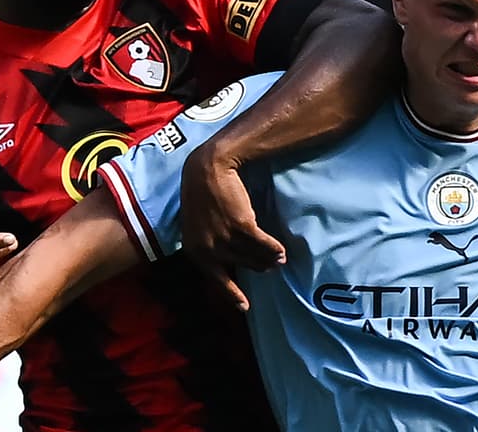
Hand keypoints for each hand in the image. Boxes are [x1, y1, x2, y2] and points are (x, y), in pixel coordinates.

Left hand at [179, 144, 284, 311]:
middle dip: (258, 268)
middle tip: (271, 268)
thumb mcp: (197, 226)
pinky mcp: (241, 226)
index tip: (245, 308)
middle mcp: (209, 250)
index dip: (232, 295)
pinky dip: (274, 247)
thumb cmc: (202, 196)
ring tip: (280, 259)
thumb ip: (208, 244)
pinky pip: (263, 243)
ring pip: (253, 256)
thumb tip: (226, 259)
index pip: (217, 280)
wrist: (207, 170)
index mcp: (195, 252)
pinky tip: (282, 250)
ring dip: (270, 259)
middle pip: (241, 266)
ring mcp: (224, 238)